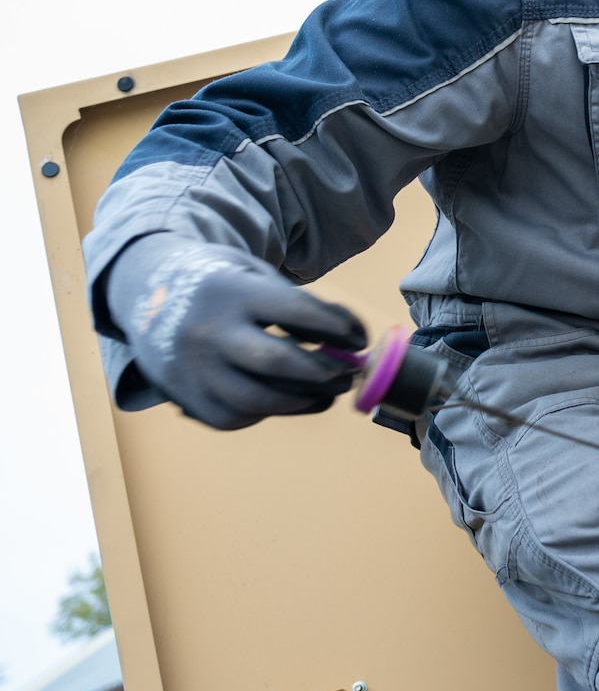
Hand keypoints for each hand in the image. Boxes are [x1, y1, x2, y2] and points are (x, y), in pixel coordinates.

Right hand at [105, 234, 365, 429]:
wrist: (147, 295)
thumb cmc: (222, 284)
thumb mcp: (255, 274)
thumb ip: (300, 305)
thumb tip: (351, 343)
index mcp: (230, 293)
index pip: (296, 313)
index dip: (337, 328)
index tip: (359, 339)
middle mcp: (207, 334)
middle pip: (278, 363)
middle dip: (323, 372)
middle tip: (348, 373)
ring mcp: (194, 371)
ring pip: (259, 400)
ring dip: (306, 399)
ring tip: (330, 391)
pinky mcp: (188, 400)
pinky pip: (238, 416)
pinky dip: (273, 410)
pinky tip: (294, 399)